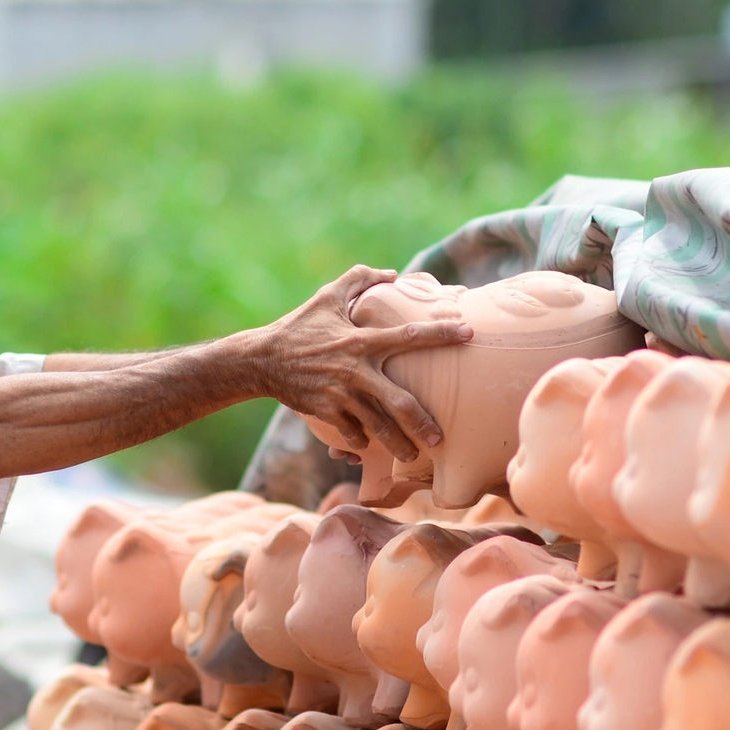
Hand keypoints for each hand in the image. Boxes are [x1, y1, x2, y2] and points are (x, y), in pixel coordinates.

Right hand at [257, 265, 471, 462]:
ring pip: (377, 427)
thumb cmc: (298, 326)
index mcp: (361, 340)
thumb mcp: (327, 297)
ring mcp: (340, 395)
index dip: (441, 334)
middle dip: (422, 421)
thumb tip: (391, 273)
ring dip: (396, 444)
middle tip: (441, 437)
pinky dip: (360, 440)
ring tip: (411, 455)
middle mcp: (355, 370)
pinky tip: (366, 446)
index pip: (409, 336)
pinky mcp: (325, 412)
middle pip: (399, 402)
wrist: (261, 359)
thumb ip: (359, 279)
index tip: (469, 334)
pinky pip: (351, 432)